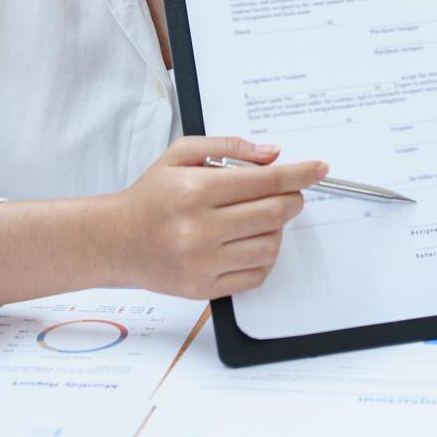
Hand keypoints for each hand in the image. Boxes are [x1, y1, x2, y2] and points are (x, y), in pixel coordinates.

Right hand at [101, 135, 328, 299]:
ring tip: (262, 217)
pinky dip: (265, 256)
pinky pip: (256, 274)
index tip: (319, 169)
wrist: (117, 241)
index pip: (265, 181)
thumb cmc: (152, 195)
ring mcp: (203, 263)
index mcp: (196, 190)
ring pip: (270, 245)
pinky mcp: (204, 289)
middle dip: (293, 199)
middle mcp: (200, 229)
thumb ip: (228, 147)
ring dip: (278, 228)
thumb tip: (272, 155)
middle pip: (274, 213)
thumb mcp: (181, 154)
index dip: (298, 174)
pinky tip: (251, 240)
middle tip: (290, 192)